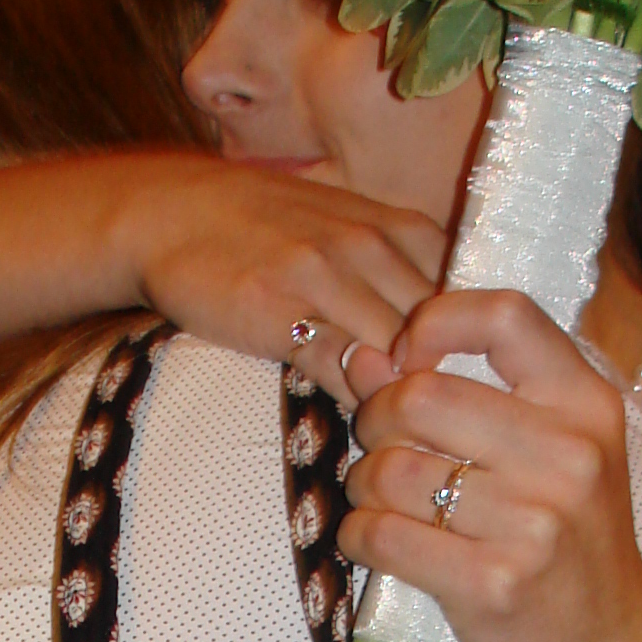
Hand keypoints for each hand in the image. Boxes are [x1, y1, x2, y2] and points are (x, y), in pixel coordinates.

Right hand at [120, 159, 445, 409]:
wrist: (172, 211)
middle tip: (438, 426)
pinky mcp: (281, 311)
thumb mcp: (347, 226)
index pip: (466, 299)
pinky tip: (352, 416)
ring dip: (399, 400)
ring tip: (399, 430)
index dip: (469, 351)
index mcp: (398, 228)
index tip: (463, 388)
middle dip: (442, 383)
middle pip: (439, 333)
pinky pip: (340, 368)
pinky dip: (354, 399)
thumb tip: (452, 332)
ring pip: (396, 354)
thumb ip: (400, 269)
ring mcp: (326, 277)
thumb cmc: (264, 226)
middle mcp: (371, 247)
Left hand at [340, 289, 641, 641]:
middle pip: (421, 395)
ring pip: (392, 470)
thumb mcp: (556, 462)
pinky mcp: (493, 583)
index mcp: (587, 407)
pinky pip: (384, 534)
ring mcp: (534, 522)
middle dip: (376, 421)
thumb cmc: (573, 556)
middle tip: (380, 451)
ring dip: (364, 486)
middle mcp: (570, 455)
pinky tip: (373, 544)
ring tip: (380, 505)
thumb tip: (368, 357)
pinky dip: (360, 537)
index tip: (408, 359)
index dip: (434, 324)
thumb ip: (474, 402)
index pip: (503, 315)